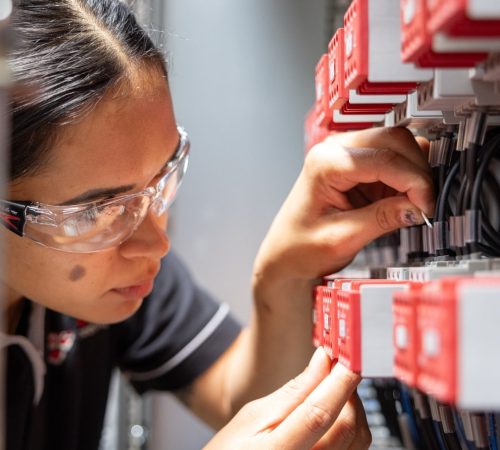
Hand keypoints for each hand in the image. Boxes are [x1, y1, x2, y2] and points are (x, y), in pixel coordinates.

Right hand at [204, 348, 370, 449]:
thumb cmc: (233, 449)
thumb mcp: (253, 416)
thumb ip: (293, 391)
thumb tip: (322, 361)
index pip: (319, 414)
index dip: (339, 382)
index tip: (349, 359)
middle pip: (347, 428)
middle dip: (348, 392)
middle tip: (338, 371)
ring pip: (358, 440)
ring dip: (354, 409)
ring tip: (336, 391)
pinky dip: (352, 426)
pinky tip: (338, 414)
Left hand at [254, 126, 433, 281]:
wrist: (285, 254)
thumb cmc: (301, 247)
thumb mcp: (342, 239)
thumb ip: (382, 219)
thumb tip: (419, 207)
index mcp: (325, 163)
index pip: (384, 159)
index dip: (414, 182)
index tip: (427, 208)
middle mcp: (334, 149)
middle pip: (394, 141)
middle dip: (417, 172)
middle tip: (425, 206)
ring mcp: (346, 153)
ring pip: (397, 145)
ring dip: (414, 172)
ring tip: (416, 205)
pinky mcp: (357, 165)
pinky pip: (392, 159)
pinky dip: (406, 175)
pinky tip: (406, 198)